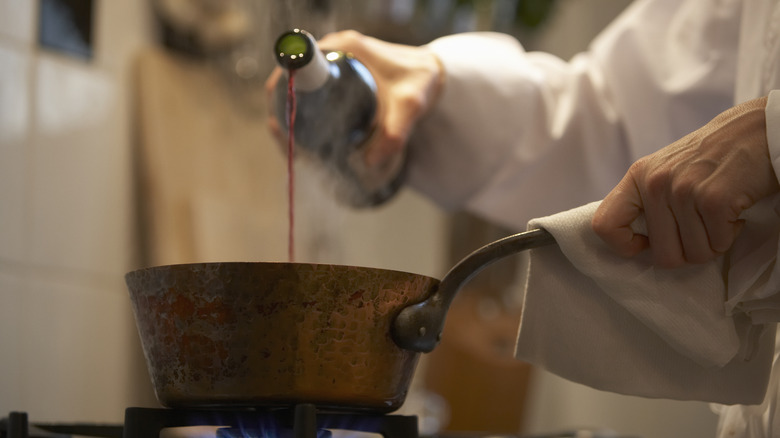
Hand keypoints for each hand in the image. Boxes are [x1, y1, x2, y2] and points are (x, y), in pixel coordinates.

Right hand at [264, 30, 443, 173]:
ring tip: (296, 149)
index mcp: (345, 46)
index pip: (297, 64)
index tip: (284, 122)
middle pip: (290, 79)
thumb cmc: (422, 82)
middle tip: (290, 145)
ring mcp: (334, 61)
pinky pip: (310, 93)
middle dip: (283, 112)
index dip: (282, 91)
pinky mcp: (337, 75)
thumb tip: (369, 163)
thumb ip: (395, 133)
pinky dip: (302, 114)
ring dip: (290, 116)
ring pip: (298, 89)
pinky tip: (303, 139)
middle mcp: (335, 49)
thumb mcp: (411, 106)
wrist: (433, 74)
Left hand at [592, 96, 777, 267]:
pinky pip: (718, 245)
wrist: (757, 129)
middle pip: (662, 255)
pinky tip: (733, 212)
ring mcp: (683, 191)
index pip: (604, 225)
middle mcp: (655, 183)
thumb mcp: (666, 170)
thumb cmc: (713, 156)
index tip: (647, 243)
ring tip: (719, 215)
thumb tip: (637, 244)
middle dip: (688, 251)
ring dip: (713, 242)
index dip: (624, 246)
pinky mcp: (713, 199)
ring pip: (694, 255)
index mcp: (637, 177)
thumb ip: (648, 201)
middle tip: (702, 229)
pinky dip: (731, 235)